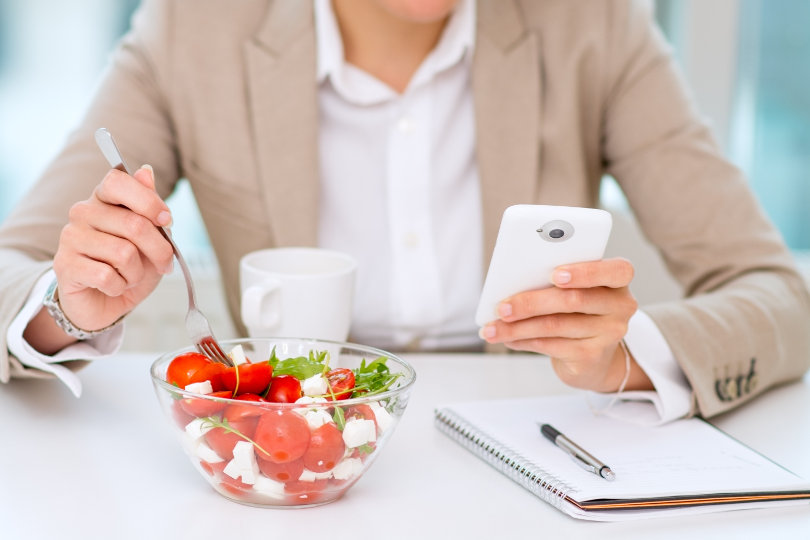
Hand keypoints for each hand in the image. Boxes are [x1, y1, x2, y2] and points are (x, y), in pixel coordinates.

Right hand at [51, 165, 173, 331]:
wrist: (103, 303)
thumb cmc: (129, 268)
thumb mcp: (151, 239)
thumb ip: (150, 208)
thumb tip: (146, 171)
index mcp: (103, 199)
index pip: (118, 180)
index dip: (148, 200)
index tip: (167, 220)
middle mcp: (83, 212)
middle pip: (134, 224)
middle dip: (160, 251)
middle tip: (164, 264)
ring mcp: (71, 237)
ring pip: (124, 253)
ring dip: (137, 273)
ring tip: (129, 276)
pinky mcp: (64, 265)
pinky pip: (107, 276)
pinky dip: (119, 286)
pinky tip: (112, 285)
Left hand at [478, 257, 651, 392]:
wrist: (592, 356)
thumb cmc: (576, 311)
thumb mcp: (573, 290)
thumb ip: (553, 281)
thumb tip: (510, 283)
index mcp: (617, 279)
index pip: (616, 270)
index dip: (585, 272)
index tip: (554, 274)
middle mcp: (620, 306)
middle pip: (573, 300)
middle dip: (531, 303)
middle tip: (501, 307)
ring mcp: (609, 334)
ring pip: (556, 325)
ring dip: (518, 327)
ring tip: (493, 328)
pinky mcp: (592, 356)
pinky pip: (551, 346)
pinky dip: (524, 341)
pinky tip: (508, 338)